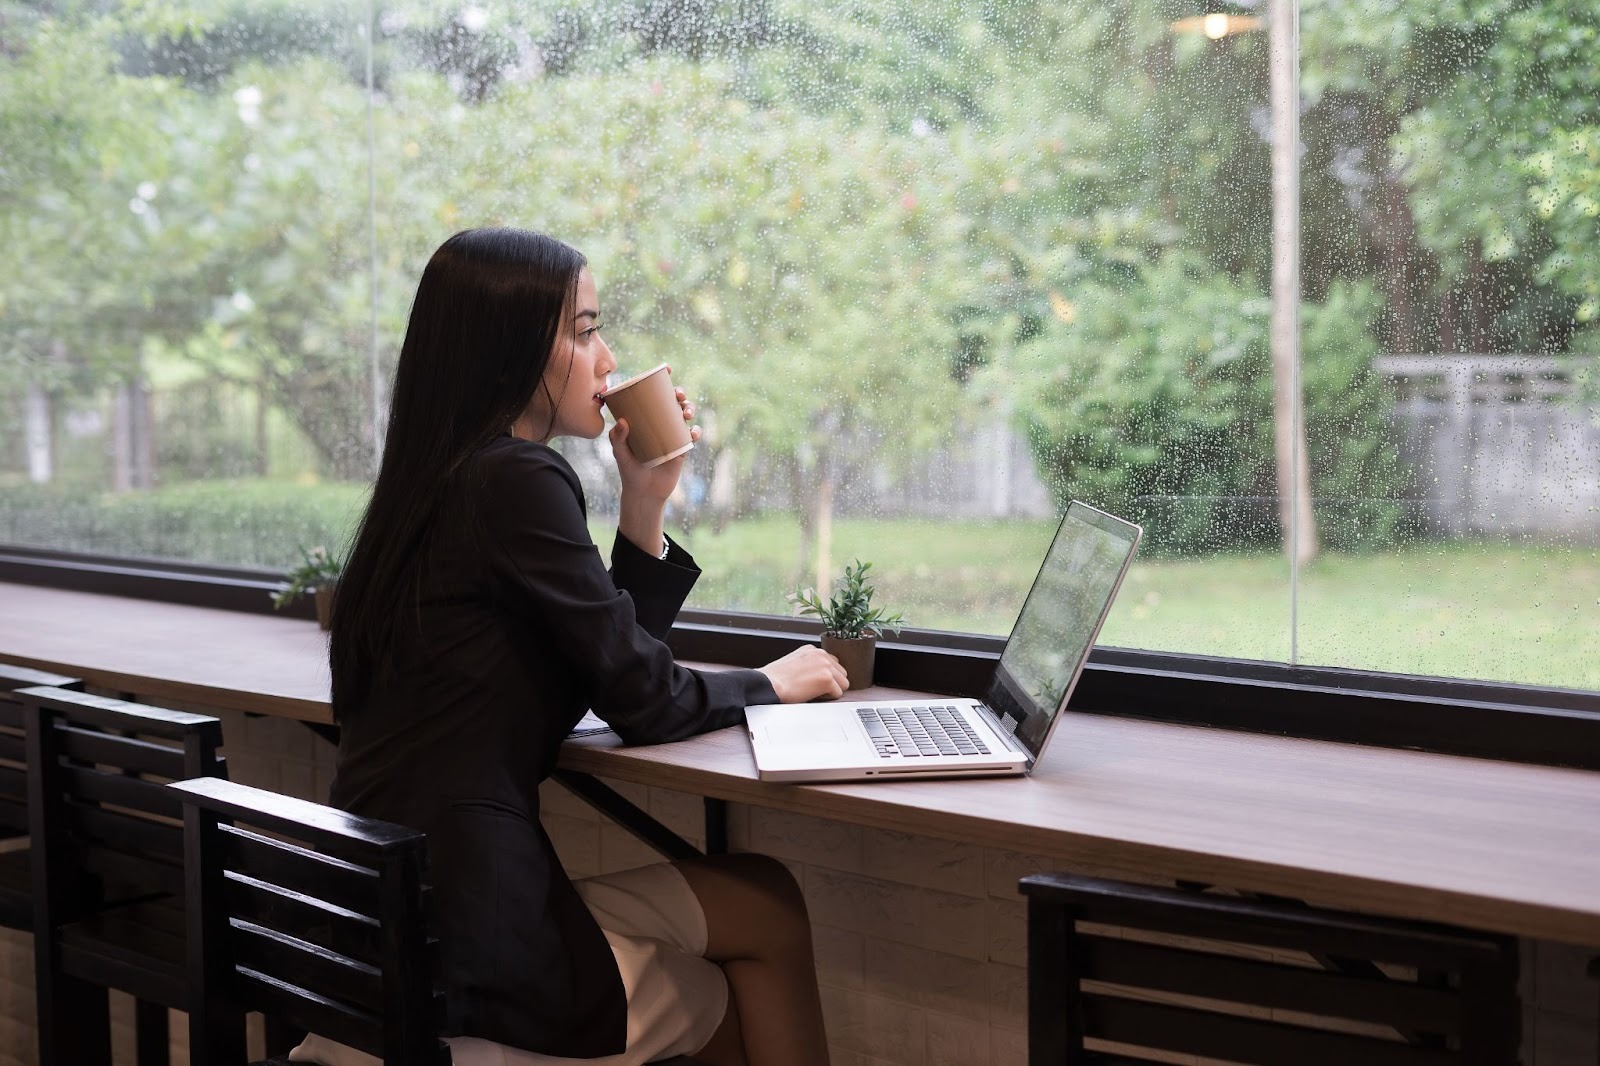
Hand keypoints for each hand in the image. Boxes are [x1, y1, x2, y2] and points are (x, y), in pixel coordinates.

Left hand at [609, 379, 701, 504]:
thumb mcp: (620, 454)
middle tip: (678, 395)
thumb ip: (617, 439)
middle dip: (680, 394)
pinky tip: (692, 432)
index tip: (667, 369)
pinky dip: (695, 432)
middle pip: (674, 402)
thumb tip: (622, 422)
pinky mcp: (683, 449)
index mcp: (647, 419)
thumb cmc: (629, 471)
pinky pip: (692, 436)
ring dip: (689, 409)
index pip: (655, 395)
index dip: (663, 380)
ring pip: (685, 416)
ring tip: (685, 413)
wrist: (644, 493)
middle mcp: (661, 424)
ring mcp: (673, 436)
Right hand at [758, 645, 847, 702]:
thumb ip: (809, 665)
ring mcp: (825, 665)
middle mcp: (821, 654)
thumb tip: (819, 676)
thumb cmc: (775, 679)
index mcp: (812, 650)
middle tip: (813, 689)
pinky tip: (812, 695)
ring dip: (831, 691)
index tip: (815, 683)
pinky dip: (827, 699)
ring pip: (843, 684)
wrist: (768, 684)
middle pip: (842, 673)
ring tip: (813, 692)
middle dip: (832, 683)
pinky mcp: (827, 678)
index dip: (826, 676)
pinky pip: (838, 694)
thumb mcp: (793, 663)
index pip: (833, 663)